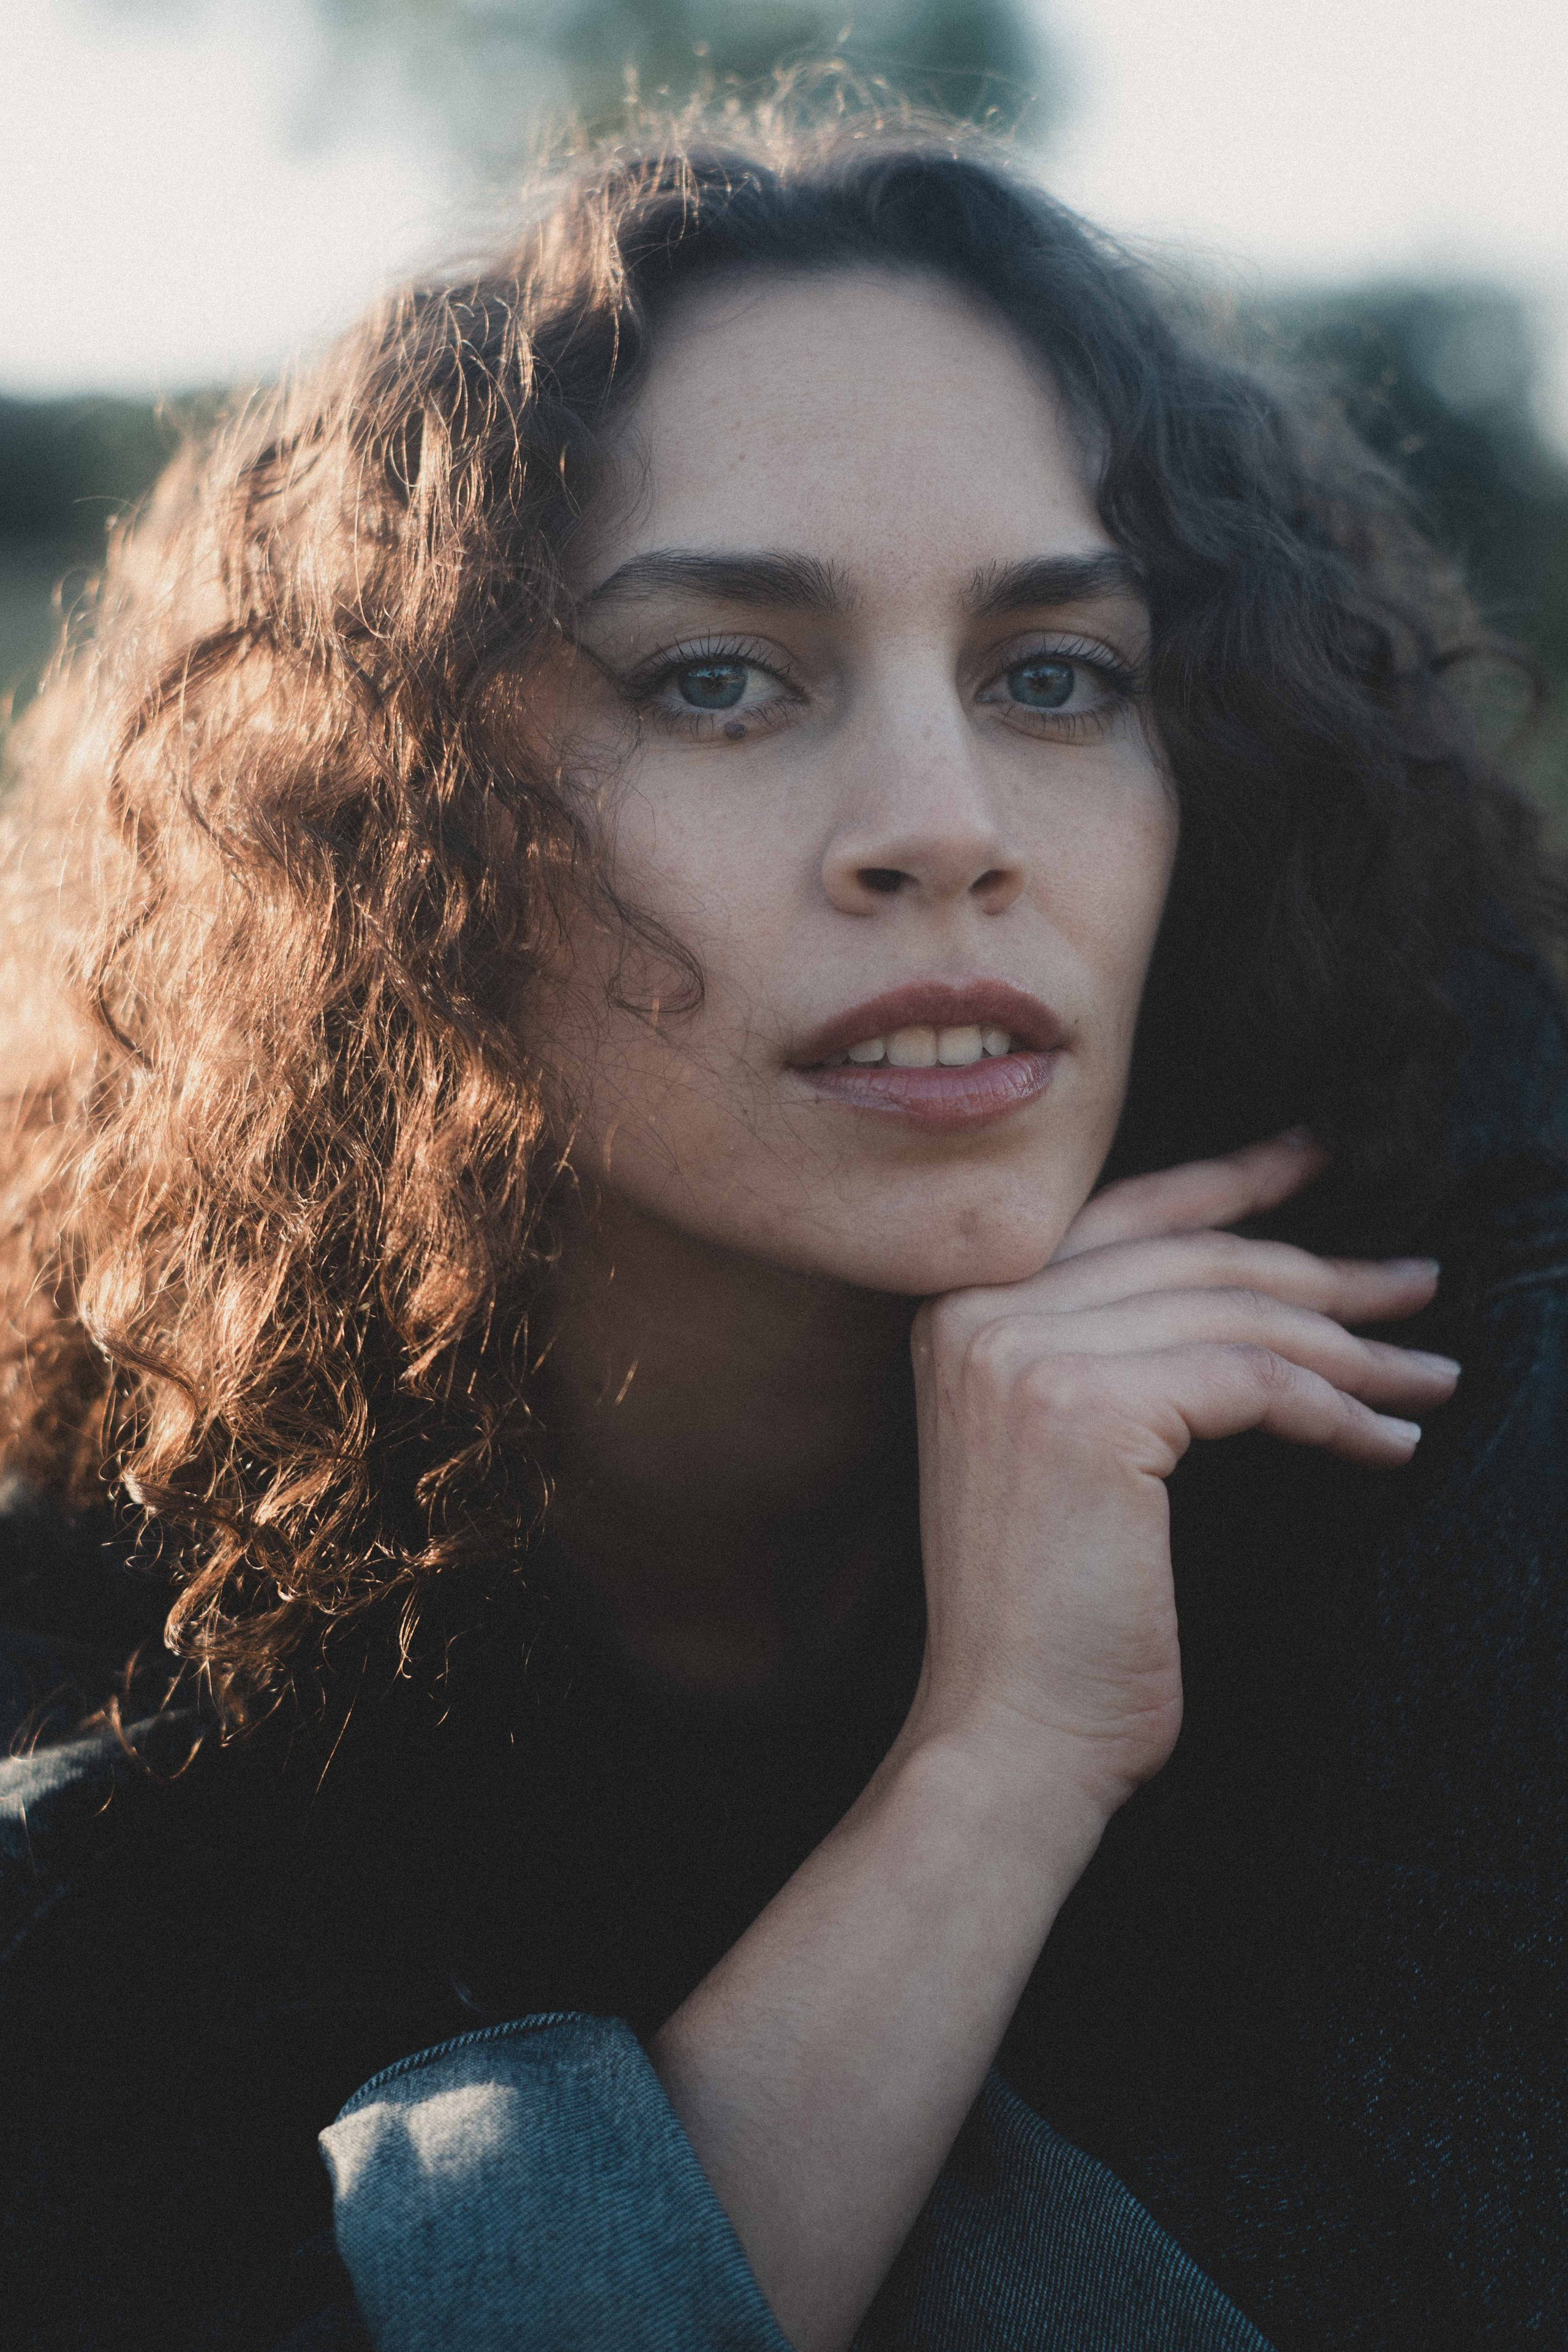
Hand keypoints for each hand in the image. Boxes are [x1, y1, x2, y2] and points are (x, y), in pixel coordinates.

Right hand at [906, 1131, 1457, 1815]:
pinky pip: (1256, 1382)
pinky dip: (1338, 1411)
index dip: (1230, 1182)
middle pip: (1193, 1257)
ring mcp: (1024, 1352)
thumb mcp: (1064, 1453)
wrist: (1007, 1734)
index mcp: (959, 1310)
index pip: (1123, 1214)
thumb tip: (1253, 1291)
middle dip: (1320, 1270)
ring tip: (1430, 1376)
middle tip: (1415, 1283)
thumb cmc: (1050, 1621)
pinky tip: (1390, 1442)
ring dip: (1354, 1349)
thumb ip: (1111, 1353)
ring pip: (1235, 1316)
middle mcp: (978, 1311)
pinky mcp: (1090, 1408)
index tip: (1315, 1159)